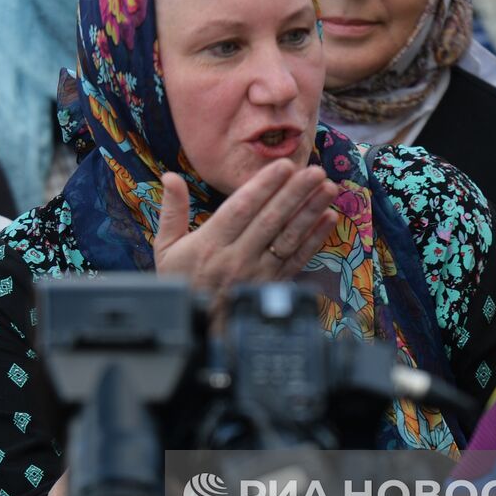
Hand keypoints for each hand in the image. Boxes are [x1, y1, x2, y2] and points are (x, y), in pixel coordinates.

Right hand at [153, 160, 339, 292]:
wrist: (196, 330)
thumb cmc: (181, 284)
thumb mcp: (166, 248)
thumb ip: (172, 211)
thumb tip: (170, 176)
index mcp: (210, 244)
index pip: (240, 209)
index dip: (263, 186)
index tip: (283, 165)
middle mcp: (236, 258)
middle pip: (270, 220)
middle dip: (294, 193)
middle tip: (315, 171)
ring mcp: (258, 274)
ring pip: (288, 238)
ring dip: (309, 212)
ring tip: (328, 189)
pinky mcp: (272, 286)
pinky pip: (297, 260)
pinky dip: (315, 239)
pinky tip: (328, 219)